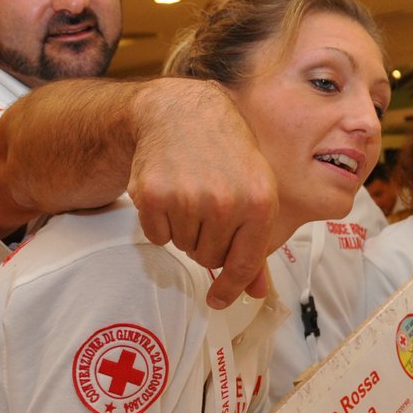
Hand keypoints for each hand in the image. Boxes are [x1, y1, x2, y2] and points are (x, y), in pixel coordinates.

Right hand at [129, 80, 278, 309]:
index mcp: (258, 202)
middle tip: (208, 209)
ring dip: (185, 230)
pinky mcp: (154, 196)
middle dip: (208, 243)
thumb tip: (255, 291)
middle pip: (209, 258)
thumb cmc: (227, 151)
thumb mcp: (256, 189)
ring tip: (192, 195)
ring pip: (183, 247)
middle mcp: (224, 203)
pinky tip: (171, 192)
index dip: (231, 288)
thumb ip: (255, 243)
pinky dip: (161, 223)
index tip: (219, 300)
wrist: (184, 112)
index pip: (244, 264)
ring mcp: (187, 199)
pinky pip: (157, 236)